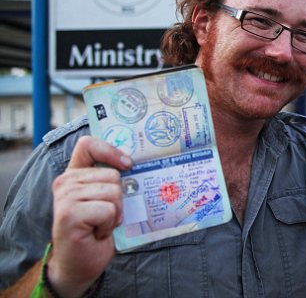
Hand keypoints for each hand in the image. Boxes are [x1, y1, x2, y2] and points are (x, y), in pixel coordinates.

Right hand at [47, 136, 131, 297]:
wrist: (80, 264)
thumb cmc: (96, 231)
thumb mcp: (105, 200)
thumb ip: (111, 182)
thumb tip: (135, 166)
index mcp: (74, 175)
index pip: (88, 145)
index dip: (110, 151)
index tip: (127, 164)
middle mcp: (65, 182)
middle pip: (112, 174)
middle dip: (119, 199)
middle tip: (106, 216)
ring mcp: (65, 197)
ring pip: (113, 192)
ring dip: (115, 213)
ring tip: (101, 225)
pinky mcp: (69, 214)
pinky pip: (108, 210)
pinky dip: (109, 224)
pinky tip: (97, 234)